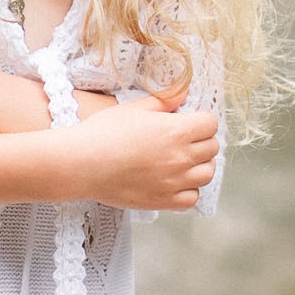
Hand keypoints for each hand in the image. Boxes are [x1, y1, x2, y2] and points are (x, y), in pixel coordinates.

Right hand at [77, 97, 219, 211]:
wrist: (82, 164)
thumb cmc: (104, 133)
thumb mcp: (135, 108)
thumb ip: (164, 100)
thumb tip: (184, 93)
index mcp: (175, 131)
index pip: (211, 124)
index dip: (201, 120)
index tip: (190, 122)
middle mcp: (180, 157)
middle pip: (212, 148)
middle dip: (201, 140)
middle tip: (184, 140)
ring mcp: (174, 182)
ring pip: (207, 173)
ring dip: (199, 165)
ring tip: (182, 160)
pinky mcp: (164, 201)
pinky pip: (192, 198)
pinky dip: (188, 190)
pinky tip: (174, 181)